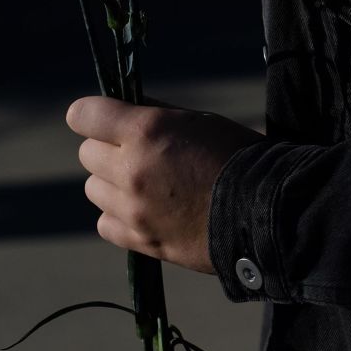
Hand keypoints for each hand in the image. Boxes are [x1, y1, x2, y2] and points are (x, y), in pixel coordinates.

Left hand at [67, 97, 263, 272]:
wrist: (266, 212)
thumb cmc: (239, 157)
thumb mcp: (201, 122)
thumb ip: (156, 116)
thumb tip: (127, 110)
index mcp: (147, 131)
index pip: (83, 115)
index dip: (92, 116)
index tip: (105, 120)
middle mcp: (131, 168)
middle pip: (87, 154)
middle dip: (109, 150)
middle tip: (140, 155)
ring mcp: (132, 208)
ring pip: (94, 189)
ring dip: (113, 185)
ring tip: (147, 186)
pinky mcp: (140, 239)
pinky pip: (105, 223)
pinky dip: (119, 217)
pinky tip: (146, 212)